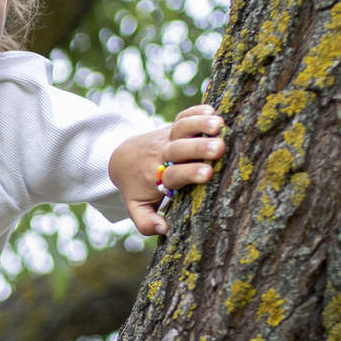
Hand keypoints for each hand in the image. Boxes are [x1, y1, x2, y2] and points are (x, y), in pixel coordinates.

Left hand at [111, 105, 225, 235]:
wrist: (121, 159)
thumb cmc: (136, 187)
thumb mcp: (136, 208)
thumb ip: (146, 222)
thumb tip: (164, 230)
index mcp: (156, 177)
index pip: (173, 175)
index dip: (190, 173)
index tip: (207, 175)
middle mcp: (162, 155)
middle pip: (179, 149)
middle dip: (199, 148)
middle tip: (219, 148)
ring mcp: (166, 138)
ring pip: (181, 128)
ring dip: (199, 124)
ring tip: (219, 125)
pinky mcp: (171, 126)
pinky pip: (182, 116)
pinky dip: (195, 111)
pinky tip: (212, 110)